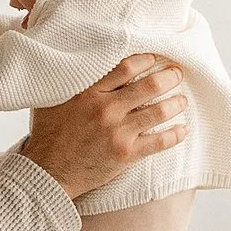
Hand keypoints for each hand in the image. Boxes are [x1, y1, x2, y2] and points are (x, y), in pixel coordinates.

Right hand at [24, 54, 187, 201]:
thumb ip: (69, 82)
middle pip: (149, 86)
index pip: (125, 68)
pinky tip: (183, 129)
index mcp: (88, 93)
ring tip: (182, 100)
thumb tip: (77, 63)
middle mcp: (106, 109)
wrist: (48, 172)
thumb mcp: (52, 100)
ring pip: (158, 112)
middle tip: (177, 74)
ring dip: (176, 103)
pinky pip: (159, 142)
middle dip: (169, 77)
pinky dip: (175, 135)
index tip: (155, 59)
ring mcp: (117, 132)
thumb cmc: (48, 135)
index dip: (145, 60)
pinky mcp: (126, 154)